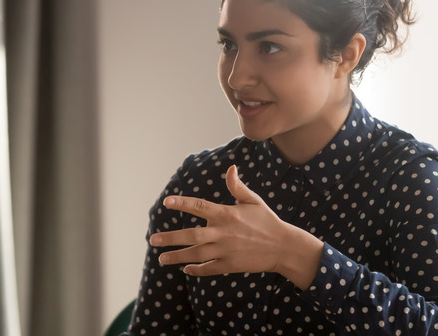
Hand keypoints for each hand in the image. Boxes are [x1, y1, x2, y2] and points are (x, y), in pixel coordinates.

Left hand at [149, 165, 322, 288]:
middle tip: (153, 239)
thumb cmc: (267, 221)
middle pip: (192, 235)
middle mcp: (224, 233)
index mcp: (227, 214)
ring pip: (197, 255)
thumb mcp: (253, 201)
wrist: (284, 247)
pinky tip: (186, 269)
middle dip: (171, 238)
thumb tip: (231, 168)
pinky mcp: (230, 266)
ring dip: (178, 257)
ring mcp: (226, 251)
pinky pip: (209, 268)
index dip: (182, 203)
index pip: (200, 206)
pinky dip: (197, 269)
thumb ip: (237, 186)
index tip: (167, 202)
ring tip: (162, 258)